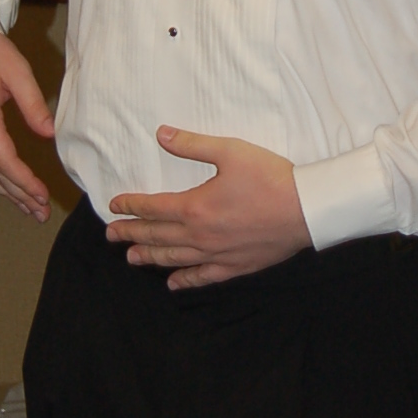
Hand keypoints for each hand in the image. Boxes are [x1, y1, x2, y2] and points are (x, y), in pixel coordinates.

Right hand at [0, 26, 55, 221]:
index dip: (24, 182)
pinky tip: (3, 185)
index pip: (4, 160)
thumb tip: (49, 135)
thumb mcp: (15, 70)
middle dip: (17, 195)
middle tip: (39, 212)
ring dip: (3, 192)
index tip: (41, 195)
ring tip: (25, 207)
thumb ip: (33, 104)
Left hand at [107, 127, 308, 290]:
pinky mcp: (235, 266)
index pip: (152, 208)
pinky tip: (174, 283)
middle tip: (111, 236)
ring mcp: (216, 254)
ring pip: (174, 259)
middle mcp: (199, 236)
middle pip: (156, 237)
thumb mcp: (230, 151)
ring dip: (150, 258)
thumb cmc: (270, 177)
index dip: (130, 206)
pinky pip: (203, 277)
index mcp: (194, 207)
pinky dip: (185, 280)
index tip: (114, 206)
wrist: (306, 209)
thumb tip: (161, 134)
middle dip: (131, 234)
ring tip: (132, 259)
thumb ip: (192, 144)